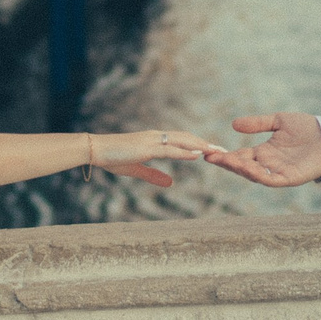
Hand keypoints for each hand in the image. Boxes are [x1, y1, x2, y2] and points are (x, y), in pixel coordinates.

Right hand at [89, 129, 221, 187]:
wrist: (97, 150)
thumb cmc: (113, 157)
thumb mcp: (136, 169)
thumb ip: (153, 175)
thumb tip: (171, 182)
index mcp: (155, 140)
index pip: (181, 140)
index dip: (197, 144)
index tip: (212, 149)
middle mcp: (157, 137)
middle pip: (187, 138)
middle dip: (205, 143)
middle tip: (223, 149)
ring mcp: (152, 140)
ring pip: (182, 140)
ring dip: (201, 145)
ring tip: (217, 150)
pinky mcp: (147, 148)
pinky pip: (170, 149)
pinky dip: (185, 151)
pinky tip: (198, 154)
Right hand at [209, 112, 320, 187]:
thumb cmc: (307, 128)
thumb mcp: (279, 121)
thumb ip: (258, 124)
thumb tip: (233, 125)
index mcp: (265, 152)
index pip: (241, 156)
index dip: (226, 155)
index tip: (210, 152)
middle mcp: (269, 164)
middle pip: (243, 167)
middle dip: (227, 163)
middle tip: (211, 157)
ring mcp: (278, 172)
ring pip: (254, 175)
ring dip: (239, 169)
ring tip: (227, 160)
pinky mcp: (290, 178)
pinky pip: (270, 179)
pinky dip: (258, 175)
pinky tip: (248, 168)